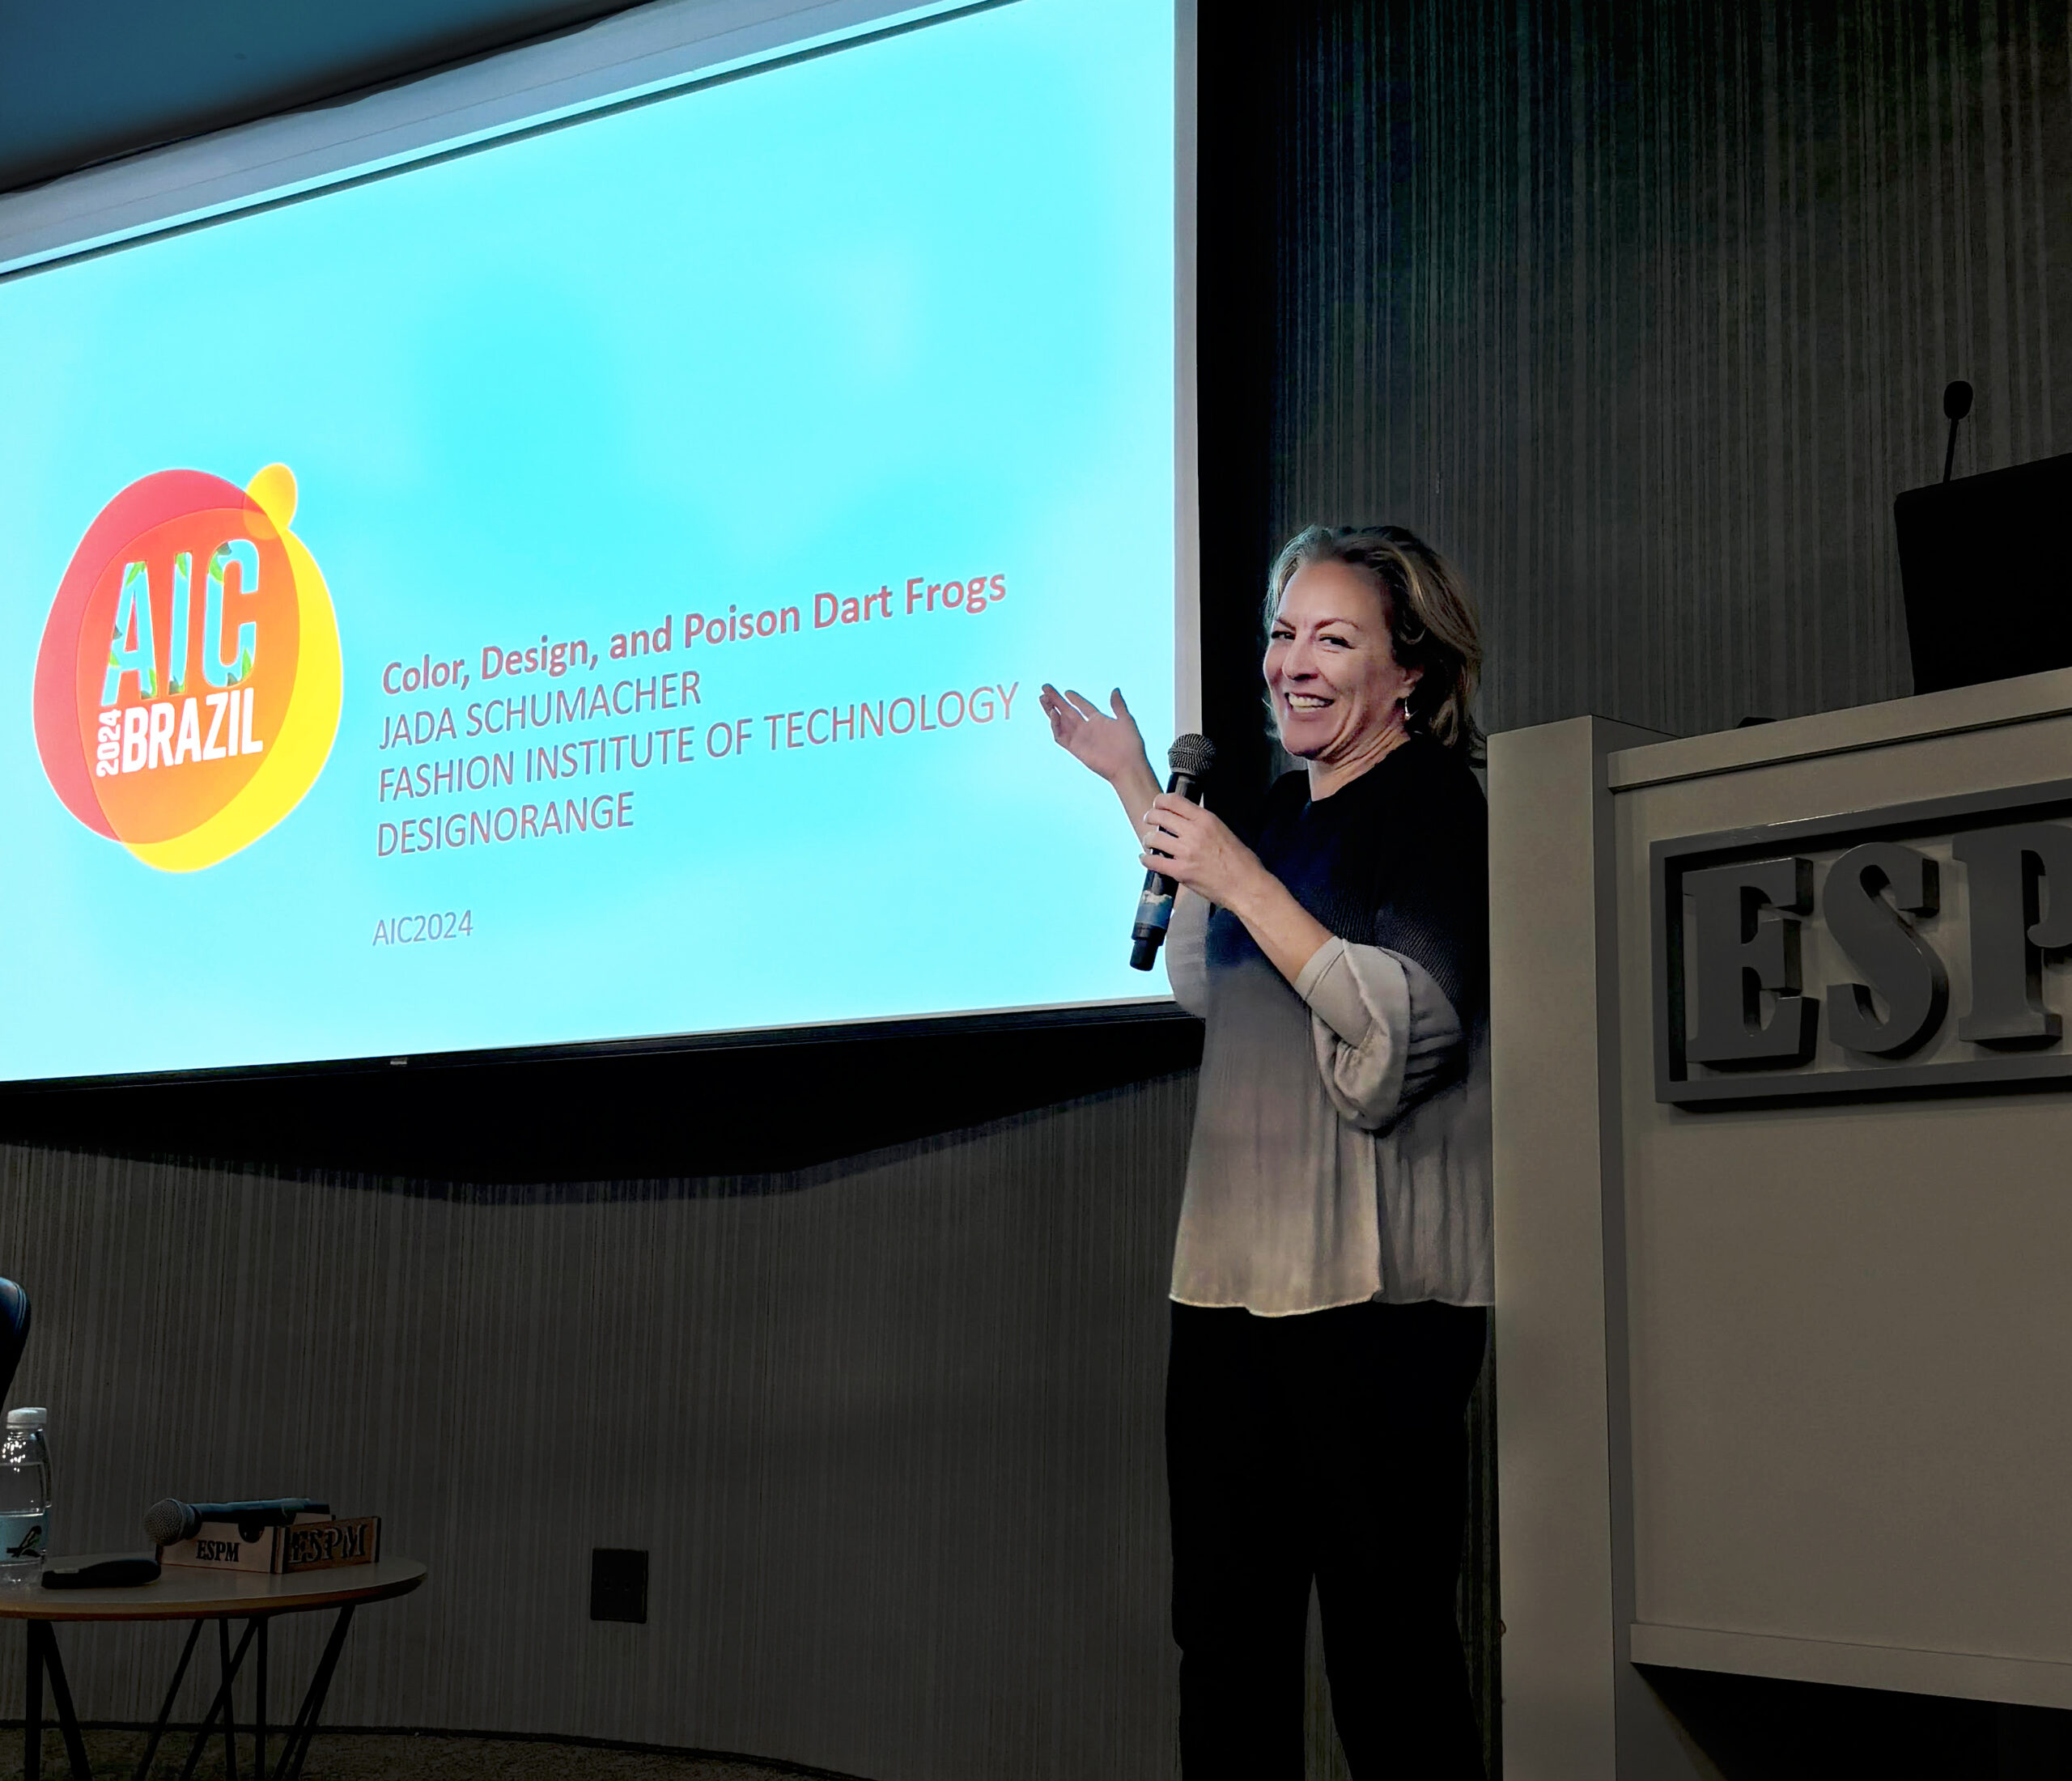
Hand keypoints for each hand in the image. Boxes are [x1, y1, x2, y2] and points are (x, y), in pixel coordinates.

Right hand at [1040, 684, 1150, 786]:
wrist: (1127, 765)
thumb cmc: (1130, 744)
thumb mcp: (1126, 720)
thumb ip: (1118, 705)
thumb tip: (1115, 689)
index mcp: (1099, 720)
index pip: (1083, 707)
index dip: (1075, 699)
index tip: (1067, 691)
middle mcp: (1087, 728)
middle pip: (1068, 711)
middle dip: (1056, 700)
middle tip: (1045, 687)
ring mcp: (1080, 738)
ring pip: (1060, 721)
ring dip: (1051, 710)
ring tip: (1043, 698)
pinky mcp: (1074, 748)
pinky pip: (1060, 735)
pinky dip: (1055, 725)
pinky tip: (1054, 713)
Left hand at [1138, 794, 1267, 910]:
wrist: (1246, 885)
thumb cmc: (1241, 861)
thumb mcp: (1224, 831)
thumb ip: (1204, 824)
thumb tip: (1187, 821)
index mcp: (1206, 819)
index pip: (1174, 801)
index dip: (1160, 801)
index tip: (1157, 804)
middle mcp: (1194, 832)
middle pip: (1160, 816)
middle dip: (1150, 816)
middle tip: (1149, 820)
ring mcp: (1186, 852)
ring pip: (1154, 837)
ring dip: (1148, 838)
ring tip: (1149, 841)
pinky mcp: (1181, 871)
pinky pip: (1154, 861)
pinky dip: (1146, 859)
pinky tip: (1145, 858)